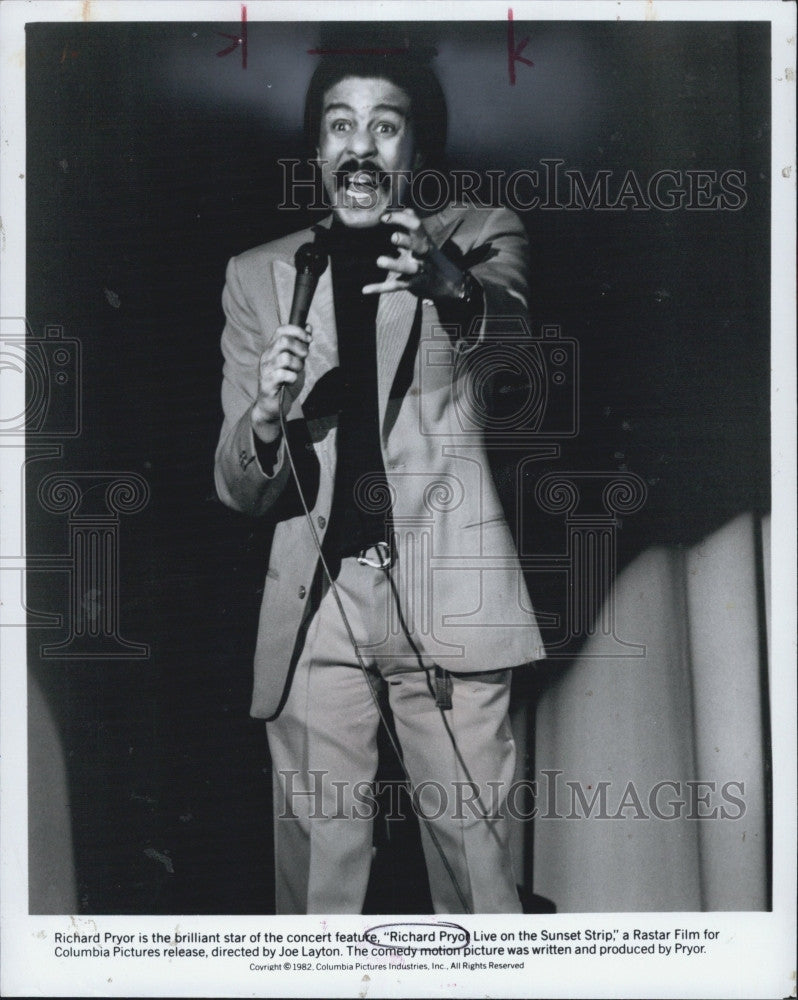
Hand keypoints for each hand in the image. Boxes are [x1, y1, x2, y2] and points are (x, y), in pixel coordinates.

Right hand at [251, 324, 310, 442]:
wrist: (271, 406)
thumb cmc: (284, 382)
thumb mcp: (295, 360)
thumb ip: (300, 345)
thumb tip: (308, 327)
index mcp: (272, 349)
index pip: (281, 330)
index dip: (297, 331)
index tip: (309, 340)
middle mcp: (266, 356)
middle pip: (284, 341)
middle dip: (300, 348)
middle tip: (304, 358)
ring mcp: (265, 370)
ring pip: (284, 357)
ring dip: (297, 364)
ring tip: (297, 372)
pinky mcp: (267, 383)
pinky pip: (282, 374)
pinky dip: (292, 377)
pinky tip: (291, 381)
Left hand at [362, 208, 465, 301]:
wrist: (449, 284)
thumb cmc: (430, 258)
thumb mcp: (425, 241)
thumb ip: (413, 227)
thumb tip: (405, 209)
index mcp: (424, 240)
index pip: (416, 225)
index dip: (402, 219)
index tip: (384, 218)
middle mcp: (423, 254)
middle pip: (418, 245)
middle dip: (406, 241)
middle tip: (394, 238)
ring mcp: (419, 270)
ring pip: (408, 268)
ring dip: (395, 264)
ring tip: (380, 261)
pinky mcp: (414, 285)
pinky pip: (396, 286)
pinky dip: (380, 288)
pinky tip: (365, 289)